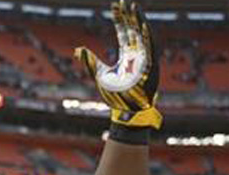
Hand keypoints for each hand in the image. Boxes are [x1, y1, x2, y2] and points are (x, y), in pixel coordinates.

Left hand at [74, 0, 160, 129]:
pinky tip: (143, 25)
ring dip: (139, 22)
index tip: (115, 5)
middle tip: (124, 1)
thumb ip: (89, 61)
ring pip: (143, 36)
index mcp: (126, 55)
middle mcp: (136, 54)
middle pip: (133, 30)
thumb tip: (77, 50)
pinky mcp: (150, 67)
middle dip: (129, 16)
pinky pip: (150, 49)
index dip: (120, 18)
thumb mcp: (99, 74)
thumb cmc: (115, 94)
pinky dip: (147, 37)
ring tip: (134, 8)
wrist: (124, 110)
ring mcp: (144, 59)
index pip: (124, 32)